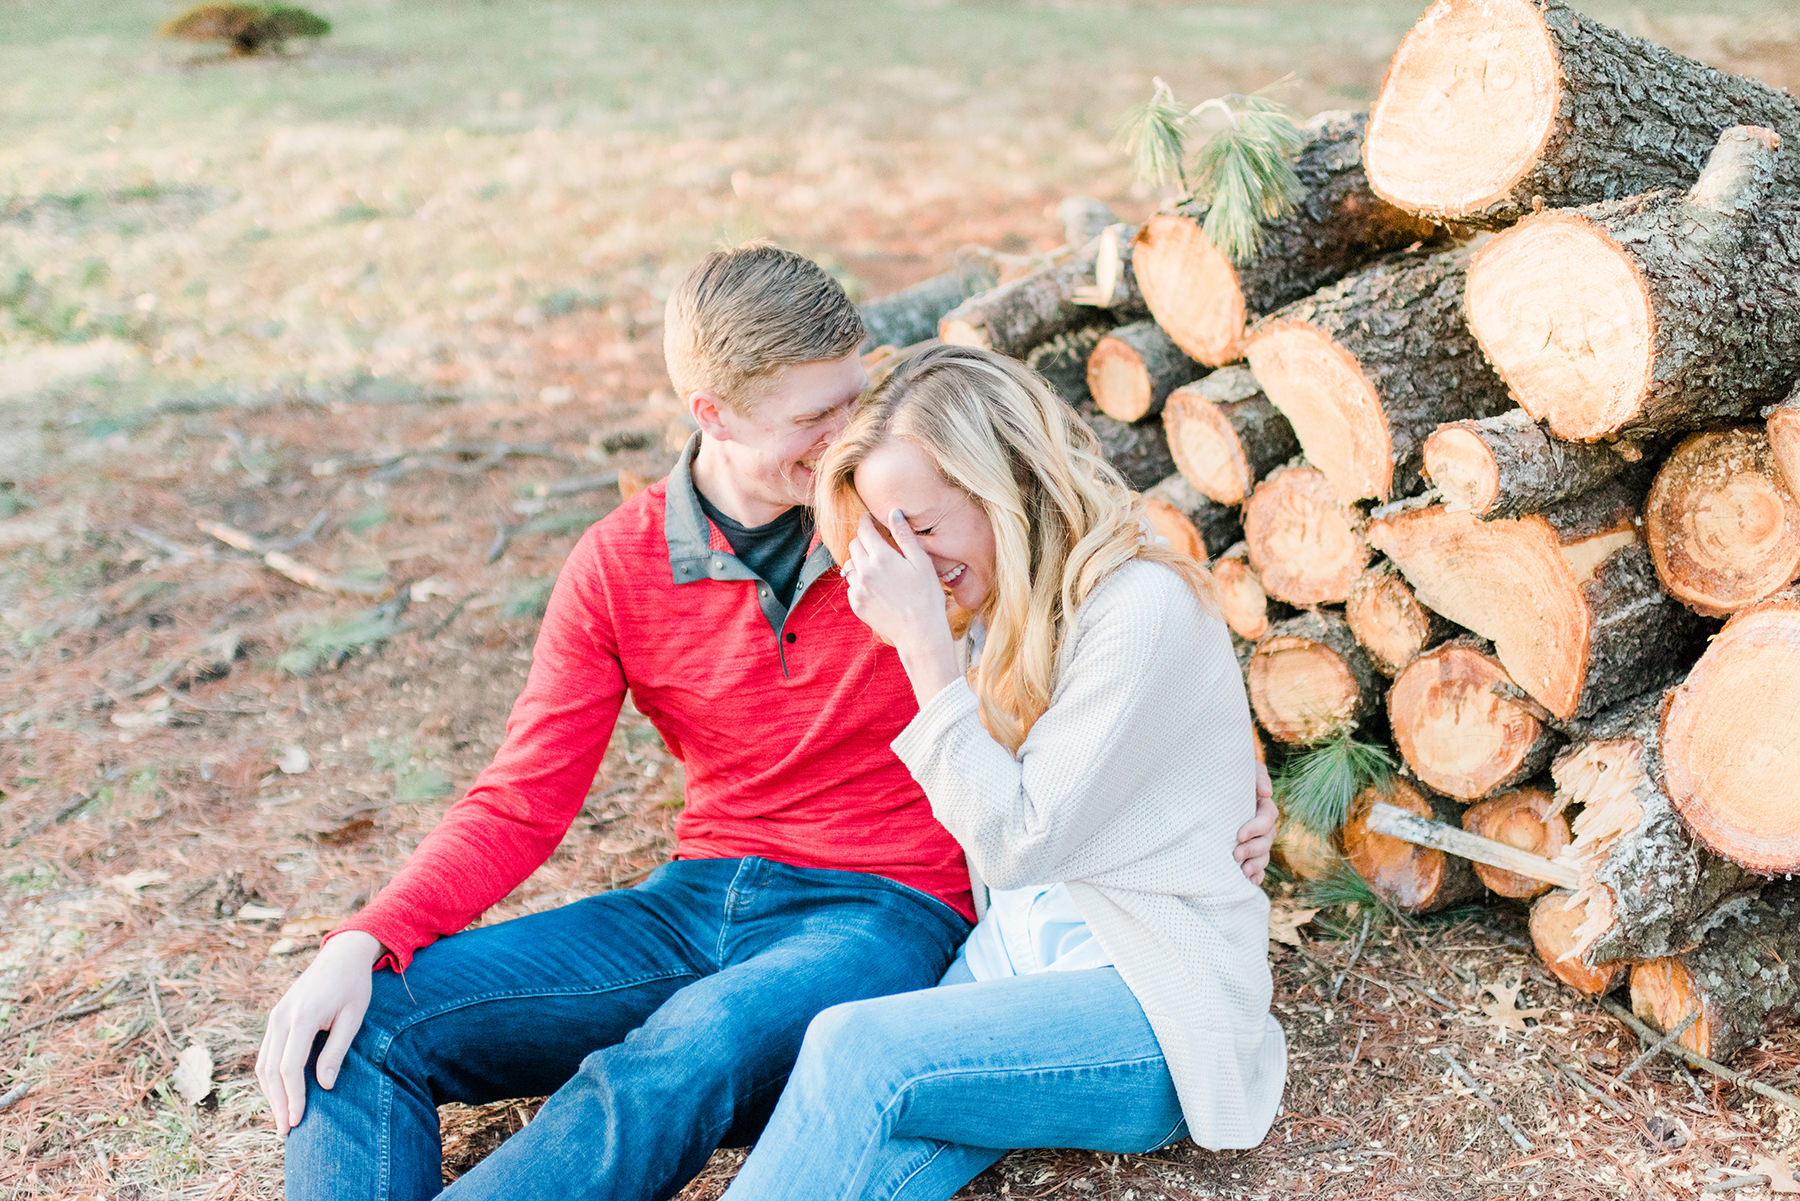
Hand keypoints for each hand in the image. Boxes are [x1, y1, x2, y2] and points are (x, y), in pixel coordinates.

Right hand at [255, 929, 382, 1133]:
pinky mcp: (275, 1018)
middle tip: (286, 1131)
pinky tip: (281, 1094)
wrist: (341, 955)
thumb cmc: (354, 985)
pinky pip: (266, 1053)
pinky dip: (271, 1077)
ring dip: (271, 1094)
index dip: (292, 1097)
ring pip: (263, 1064)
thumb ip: (337, 1050)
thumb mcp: (353, 1017)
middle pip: (270, 1070)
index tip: (298, 1121)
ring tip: (283, 1119)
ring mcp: (274, 1017)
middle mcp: (281, 1018)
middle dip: (277, 1103)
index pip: (289, 1067)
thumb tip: (324, 1086)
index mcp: (301, 1017)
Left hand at [844, 511, 959, 704]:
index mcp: (881, 557)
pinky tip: (878, 588)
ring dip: (861, 562)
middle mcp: (864, 571)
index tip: (869, 518)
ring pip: (850, 565)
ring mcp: (858, 589)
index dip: (865, 521)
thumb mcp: (921, 562)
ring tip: (879, 569)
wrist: (920, 633)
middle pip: (854, 545)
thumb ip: (905, 536)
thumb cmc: (926, 596)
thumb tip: (894, 512)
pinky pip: (852, 585)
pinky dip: (861, 582)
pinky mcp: (856, 604)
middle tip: (878, 545)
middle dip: (863, 541)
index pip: (864, 530)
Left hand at [1234, 760, 1276, 885]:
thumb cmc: (1227, 774)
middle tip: (1236, 855)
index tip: (1239, 835)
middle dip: (1253, 849)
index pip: (1267, 818)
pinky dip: (1257, 875)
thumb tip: (1266, 793)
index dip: (1256, 828)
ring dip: (1256, 864)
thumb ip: (1257, 776)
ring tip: (1244, 872)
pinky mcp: (1246, 850)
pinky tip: (1251, 882)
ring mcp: (1255, 839)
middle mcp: (1261, 824)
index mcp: (1262, 806)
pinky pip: (1258, 866)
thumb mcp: (1244, 769)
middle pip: (1266, 840)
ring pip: (1263, 855)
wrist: (1211, 785)